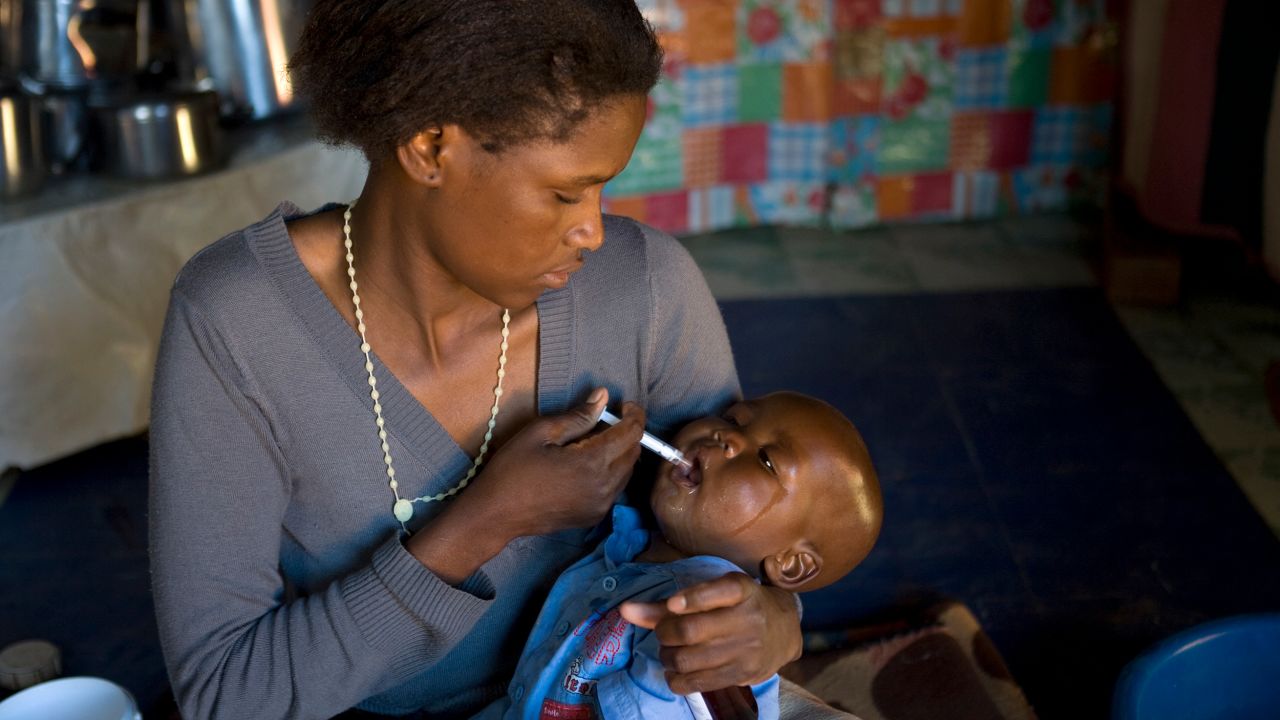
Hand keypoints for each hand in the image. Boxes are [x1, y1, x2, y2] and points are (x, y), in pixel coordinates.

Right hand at [457, 388, 644, 538]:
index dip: (633, 414)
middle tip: (607, 420)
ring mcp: (600, 505)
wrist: (496, 513)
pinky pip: (614, 488)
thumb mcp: (541, 432)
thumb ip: (578, 416)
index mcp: (593, 462)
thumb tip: (603, 396)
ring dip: (620, 452)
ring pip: (627, 472)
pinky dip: (611, 471)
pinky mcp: (593, 516)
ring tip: (595, 441)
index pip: (632, 433)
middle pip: (634, 452)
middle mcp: (604, 487)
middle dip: (628, 432)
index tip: (624, 405)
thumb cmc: (513, 469)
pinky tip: (588, 464)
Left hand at [619, 573, 801, 693]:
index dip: (691, 599)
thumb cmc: (738, 606)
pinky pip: (698, 682)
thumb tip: (625, 611)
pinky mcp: (742, 673)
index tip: (672, 604)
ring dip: (668, 657)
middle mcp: (746, 618)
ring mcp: (745, 648)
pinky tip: (676, 671)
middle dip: (664, 633)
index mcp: (740, 589)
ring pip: (688, 659)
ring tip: (670, 652)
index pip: (717, 592)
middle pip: (690, 630)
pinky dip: (676, 679)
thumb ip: (669, 604)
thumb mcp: (714, 593)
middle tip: (664, 633)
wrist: (783, 630)